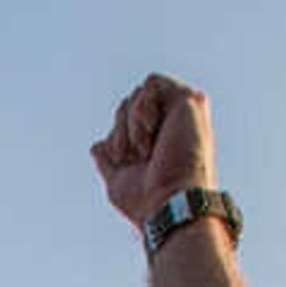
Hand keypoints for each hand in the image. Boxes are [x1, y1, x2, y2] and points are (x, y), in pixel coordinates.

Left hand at [89, 72, 215, 227]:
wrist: (168, 203)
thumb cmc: (146, 201)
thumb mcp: (118, 182)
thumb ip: (108, 163)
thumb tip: (97, 146)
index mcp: (160, 141)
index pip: (126, 119)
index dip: (117, 137)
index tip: (123, 162)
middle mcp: (173, 125)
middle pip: (130, 103)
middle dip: (121, 129)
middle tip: (131, 156)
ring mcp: (183, 112)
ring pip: (139, 93)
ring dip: (131, 122)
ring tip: (143, 148)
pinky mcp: (188, 100)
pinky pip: (151, 83)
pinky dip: (142, 107)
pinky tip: (151, 130)